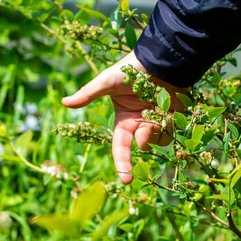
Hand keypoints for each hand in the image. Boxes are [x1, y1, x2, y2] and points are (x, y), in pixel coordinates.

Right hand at [62, 51, 186, 183]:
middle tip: (147, 126)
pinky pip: (174, 132)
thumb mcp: (107, 82)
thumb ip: (88, 94)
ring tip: (159, 115)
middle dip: (145, 139)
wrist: (160, 59)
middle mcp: (141, 124)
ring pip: (160, 141)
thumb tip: (64, 102)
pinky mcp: (175, 117)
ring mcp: (158, 121)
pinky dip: (171, 125)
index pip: (121, 148)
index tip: (126, 181)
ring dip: (158, 132)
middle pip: (143, 146)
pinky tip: (170, 112)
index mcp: (124, 121)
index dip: (123, 164)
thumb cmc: (131, 69)